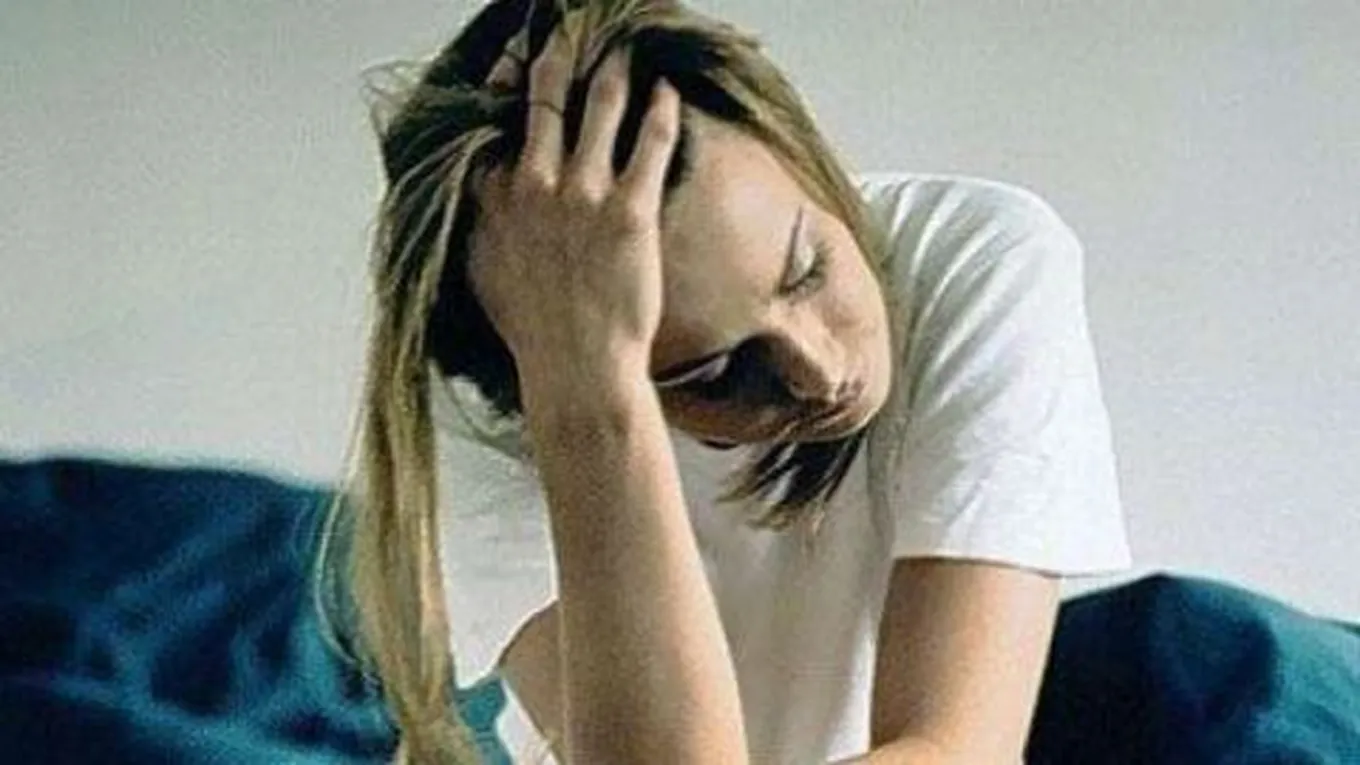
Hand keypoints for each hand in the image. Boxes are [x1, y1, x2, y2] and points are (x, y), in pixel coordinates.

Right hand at [467, 24, 681, 377]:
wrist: (576, 367)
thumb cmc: (532, 331)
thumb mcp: (481, 274)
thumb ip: (480, 225)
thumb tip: (483, 197)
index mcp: (494, 199)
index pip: (494, 122)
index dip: (506, 83)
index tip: (514, 58)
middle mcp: (534, 185)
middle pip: (545, 100)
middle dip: (560, 57)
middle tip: (573, 32)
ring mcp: (583, 194)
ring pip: (599, 108)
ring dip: (613, 72)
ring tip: (624, 51)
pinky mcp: (630, 210)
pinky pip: (649, 142)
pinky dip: (661, 110)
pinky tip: (667, 91)